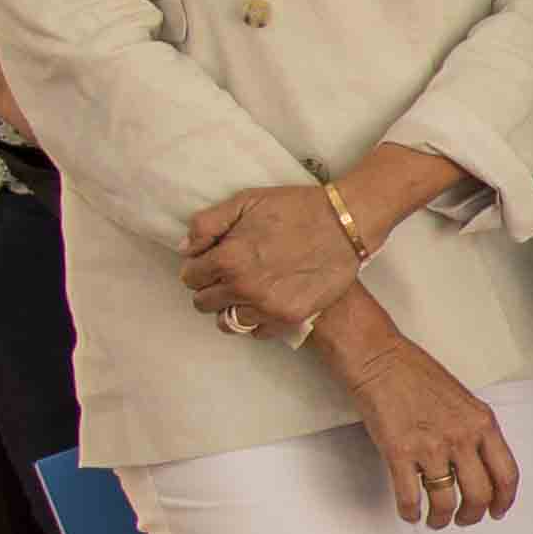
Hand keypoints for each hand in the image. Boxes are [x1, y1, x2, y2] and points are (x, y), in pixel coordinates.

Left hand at [180, 181, 362, 340]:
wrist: (346, 224)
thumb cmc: (295, 208)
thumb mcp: (245, 201)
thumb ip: (207, 224)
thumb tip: (187, 250)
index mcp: (228, 259)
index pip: (190, 277)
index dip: (198, 267)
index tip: (212, 261)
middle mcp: (243, 288)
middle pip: (203, 302)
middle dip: (211, 287)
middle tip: (230, 274)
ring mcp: (267, 307)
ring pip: (227, 322)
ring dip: (231, 307)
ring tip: (247, 292)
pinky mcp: (290, 318)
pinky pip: (256, 332)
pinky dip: (256, 320)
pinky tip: (266, 302)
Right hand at [337, 332, 518, 529]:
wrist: (380, 361)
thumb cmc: (418, 375)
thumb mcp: (464, 401)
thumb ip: (475, 432)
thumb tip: (479, 466)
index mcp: (483, 423)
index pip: (506, 473)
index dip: (504, 500)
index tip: (498, 511)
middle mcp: (462, 437)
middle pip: (480, 494)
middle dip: (473, 515)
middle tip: (464, 519)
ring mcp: (431, 447)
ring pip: (446, 501)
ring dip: (442, 518)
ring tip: (436, 520)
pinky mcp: (399, 453)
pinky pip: (410, 497)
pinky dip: (411, 513)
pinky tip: (411, 513)